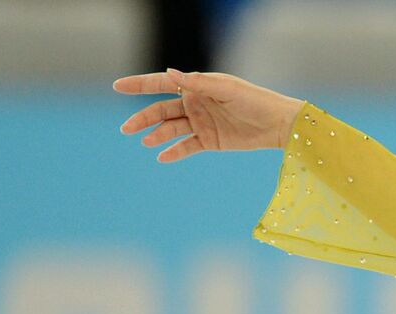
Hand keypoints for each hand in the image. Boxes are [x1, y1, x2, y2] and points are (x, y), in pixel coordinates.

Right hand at [112, 68, 305, 162]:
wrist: (277, 124)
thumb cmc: (254, 100)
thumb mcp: (226, 89)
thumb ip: (198, 83)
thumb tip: (170, 73)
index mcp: (197, 86)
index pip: (162, 84)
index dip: (139, 84)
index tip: (117, 85)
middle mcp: (195, 103)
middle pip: (161, 110)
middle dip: (143, 117)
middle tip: (126, 128)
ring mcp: (201, 123)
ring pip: (171, 128)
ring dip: (157, 134)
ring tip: (145, 141)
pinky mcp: (209, 141)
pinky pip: (187, 146)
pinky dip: (174, 152)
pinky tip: (161, 157)